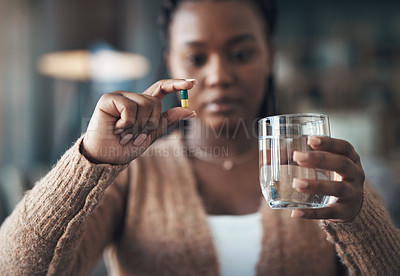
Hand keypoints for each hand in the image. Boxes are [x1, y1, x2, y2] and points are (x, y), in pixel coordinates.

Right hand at [82, 79, 196, 164]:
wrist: (106, 157)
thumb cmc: (125, 147)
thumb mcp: (152, 134)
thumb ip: (168, 120)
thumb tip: (191, 110)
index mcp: (143, 105)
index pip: (162, 89)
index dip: (177, 84)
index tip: (193, 82)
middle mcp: (132, 97)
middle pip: (155, 102)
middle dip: (150, 124)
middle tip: (135, 136)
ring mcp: (120, 96)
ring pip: (145, 104)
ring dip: (138, 126)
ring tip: (125, 134)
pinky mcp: (109, 99)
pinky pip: (130, 107)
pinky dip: (127, 123)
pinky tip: (117, 128)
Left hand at [290, 136, 364, 221]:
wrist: (350, 205)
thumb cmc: (330, 176)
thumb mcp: (322, 165)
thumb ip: (297, 158)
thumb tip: (266, 155)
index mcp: (350, 158)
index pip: (344, 147)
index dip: (329, 143)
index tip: (310, 140)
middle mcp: (355, 174)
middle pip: (341, 164)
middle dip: (320, 160)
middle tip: (297, 158)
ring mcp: (352, 193)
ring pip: (338, 188)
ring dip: (316, 185)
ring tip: (296, 184)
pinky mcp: (344, 212)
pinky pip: (329, 213)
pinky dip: (312, 213)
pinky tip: (295, 213)